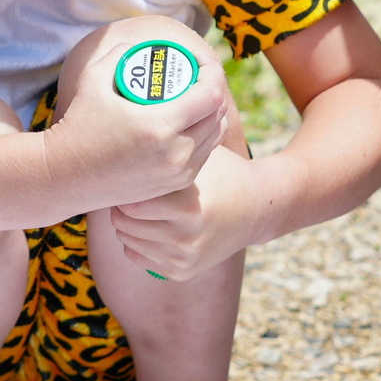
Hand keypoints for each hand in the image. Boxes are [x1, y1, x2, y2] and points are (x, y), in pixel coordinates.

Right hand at [45, 38, 231, 207]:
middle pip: (217, 114)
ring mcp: (178, 172)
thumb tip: (132, 45)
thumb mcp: (92, 80)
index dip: (213, 71)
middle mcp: (176, 153)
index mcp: (160, 126)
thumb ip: (116, 55)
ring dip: (213, 113)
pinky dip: (204, 136)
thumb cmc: (77, 126)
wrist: (65, 177)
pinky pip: (204, 155)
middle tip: (198, 76)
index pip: (212, 94)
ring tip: (197, 98)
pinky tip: (192, 124)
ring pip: (215, 136)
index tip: (201, 61)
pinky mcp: (175, 184)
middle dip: (214, 90)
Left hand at [108, 148, 270, 279]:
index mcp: (188, 207)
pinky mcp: (180, 272)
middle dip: (122, 204)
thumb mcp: (203, 153)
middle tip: (129, 189)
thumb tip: (140, 109)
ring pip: (126, 239)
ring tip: (139, 204)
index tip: (128, 174)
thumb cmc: (224, 173)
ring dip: (127, 222)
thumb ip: (175, 141)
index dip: (126, 186)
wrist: (258, 209)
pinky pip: (136, 256)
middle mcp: (186, 237)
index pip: (130, 203)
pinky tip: (149, 224)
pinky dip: (136, 240)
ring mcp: (183, 258)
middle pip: (124, 222)